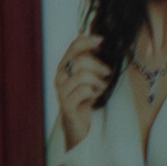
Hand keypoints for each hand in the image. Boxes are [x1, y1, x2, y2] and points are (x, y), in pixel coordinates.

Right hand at [51, 26, 105, 149]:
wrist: (77, 125)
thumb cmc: (84, 99)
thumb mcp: (88, 77)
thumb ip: (89, 61)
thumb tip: (96, 39)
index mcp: (64, 67)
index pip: (73, 47)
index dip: (87, 41)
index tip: (101, 40)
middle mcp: (60, 76)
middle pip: (80, 60)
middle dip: (98, 65)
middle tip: (107, 73)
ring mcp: (61, 90)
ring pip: (82, 75)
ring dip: (98, 81)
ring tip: (101, 88)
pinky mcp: (66, 104)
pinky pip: (84, 91)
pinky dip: (94, 93)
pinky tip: (95, 97)